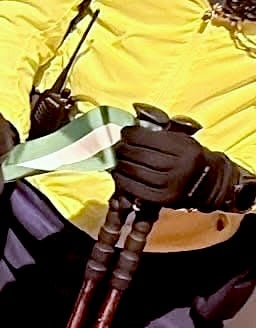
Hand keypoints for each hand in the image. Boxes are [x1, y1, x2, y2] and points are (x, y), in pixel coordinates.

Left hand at [112, 124, 242, 209]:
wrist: (210, 184)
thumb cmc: (191, 158)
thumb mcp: (183, 141)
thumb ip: (161, 134)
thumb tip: (132, 127)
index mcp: (185, 149)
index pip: (148, 138)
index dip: (131, 134)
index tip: (124, 132)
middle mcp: (181, 167)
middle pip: (140, 155)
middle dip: (123, 149)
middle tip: (117, 146)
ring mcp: (173, 185)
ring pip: (137, 172)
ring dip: (121, 164)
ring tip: (117, 159)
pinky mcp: (165, 199)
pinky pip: (137, 189)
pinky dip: (123, 181)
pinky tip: (119, 174)